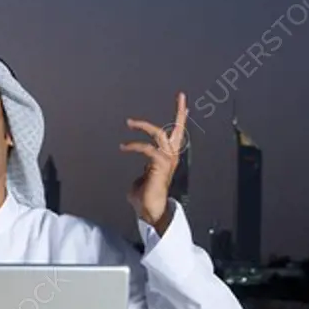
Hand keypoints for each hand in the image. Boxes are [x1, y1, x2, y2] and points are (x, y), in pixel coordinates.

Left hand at [120, 92, 186, 233]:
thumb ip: (143, 174)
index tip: (184, 105)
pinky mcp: (160, 165)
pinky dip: (134, 145)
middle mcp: (172, 157)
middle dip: (180, 112)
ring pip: (160, 134)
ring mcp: (168, 160)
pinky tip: (124, 147)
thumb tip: (140, 175)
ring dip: (144, 126)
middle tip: (181, 96)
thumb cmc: (145, 200)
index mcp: (168, 159)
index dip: (180, 120)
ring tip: (129, 122)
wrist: (149, 213)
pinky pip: (147, 148)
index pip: (175, 136)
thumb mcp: (142, 182)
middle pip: (179, 130)